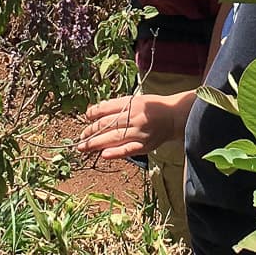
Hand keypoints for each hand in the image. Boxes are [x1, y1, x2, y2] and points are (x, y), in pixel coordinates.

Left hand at [76, 91, 195, 160]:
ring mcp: (139, 132)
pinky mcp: (144, 145)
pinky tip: (103, 155)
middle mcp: (134, 117)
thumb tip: (96, 110)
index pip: (105, 109)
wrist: (175, 117)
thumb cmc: (153, 107)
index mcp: (131, 103)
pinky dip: (115, 153)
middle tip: (80, 137)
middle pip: (106, 124)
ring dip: (95, 143)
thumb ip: (118, 105)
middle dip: (90, 131)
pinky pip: (127, 150)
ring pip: (113, 138)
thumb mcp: (136, 100)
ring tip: (83, 147)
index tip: (86, 117)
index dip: (92, 113)